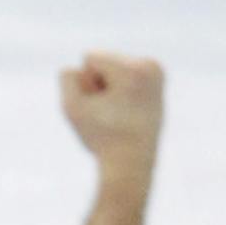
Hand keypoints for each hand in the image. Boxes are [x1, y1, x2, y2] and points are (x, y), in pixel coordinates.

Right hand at [59, 53, 163, 174]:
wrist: (131, 166)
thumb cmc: (101, 139)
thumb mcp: (72, 108)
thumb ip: (67, 79)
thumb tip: (74, 67)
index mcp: (134, 69)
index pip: (91, 57)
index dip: (86, 85)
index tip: (100, 110)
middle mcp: (151, 65)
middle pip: (105, 61)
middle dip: (99, 86)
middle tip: (110, 117)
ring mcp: (157, 73)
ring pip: (115, 69)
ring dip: (109, 91)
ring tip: (118, 117)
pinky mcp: (158, 83)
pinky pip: (126, 77)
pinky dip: (121, 93)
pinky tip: (127, 114)